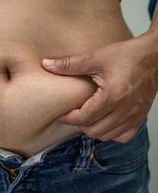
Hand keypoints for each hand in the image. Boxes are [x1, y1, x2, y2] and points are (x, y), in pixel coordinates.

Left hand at [41, 34, 157, 142]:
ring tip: (88, 115)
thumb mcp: (95, 57)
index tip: (62, 113)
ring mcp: (134, 116)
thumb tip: (46, 65)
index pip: (84, 118)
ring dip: (94, 128)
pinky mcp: (140, 118)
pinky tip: (105, 120)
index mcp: (112, 96)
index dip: (68, 118)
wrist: (155, 56)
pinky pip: (123, 137)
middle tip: (74, 113)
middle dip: (80, 124)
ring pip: (107, 136)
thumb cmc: (127, 55)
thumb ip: (69, 64)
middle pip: (94, 131)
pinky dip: (111, 132)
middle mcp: (125, 110)